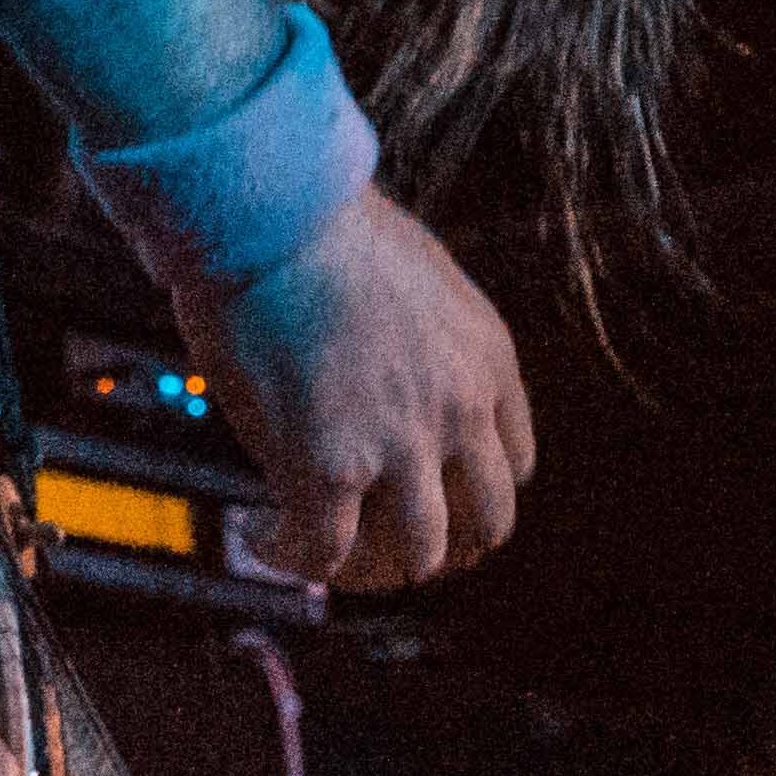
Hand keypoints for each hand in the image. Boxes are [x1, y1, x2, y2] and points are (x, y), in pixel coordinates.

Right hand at [183, 187, 533, 594]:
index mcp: (489, 361)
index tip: (422, 490)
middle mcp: (460, 410)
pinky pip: (324, 553)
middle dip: (442, 545)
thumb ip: (421, 337)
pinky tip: (261, 533)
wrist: (270, 209)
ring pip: (420, 557)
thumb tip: (380, 361)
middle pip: (487, 525)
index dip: (468, 491)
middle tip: (386, 544)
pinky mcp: (329, 468)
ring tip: (322, 547)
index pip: (514, 465)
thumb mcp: (415, 275)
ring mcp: (401, 445)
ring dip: (373, 566)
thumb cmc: (319, 222)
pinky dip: (292, 556)